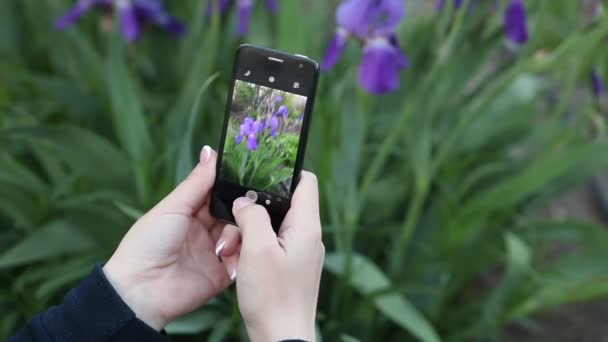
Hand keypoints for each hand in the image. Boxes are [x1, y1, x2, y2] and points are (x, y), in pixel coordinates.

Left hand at [103, 146, 239, 330]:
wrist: (141, 290)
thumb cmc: (148, 243)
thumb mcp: (173, 207)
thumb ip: (197, 182)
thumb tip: (211, 151)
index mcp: (192, 212)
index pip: (220, 194)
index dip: (235, 186)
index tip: (253, 177)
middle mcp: (207, 230)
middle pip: (235, 214)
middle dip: (242, 211)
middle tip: (248, 208)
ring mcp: (216, 252)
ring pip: (242, 235)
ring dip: (237, 235)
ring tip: (223, 243)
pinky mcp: (223, 274)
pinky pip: (242, 260)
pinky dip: (240, 256)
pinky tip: (228, 256)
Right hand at [231, 172, 324, 341]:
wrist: (282, 339)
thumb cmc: (272, 297)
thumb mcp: (256, 249)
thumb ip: (251, 216)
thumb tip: (244, 201)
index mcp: (306, 226)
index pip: (305, 181)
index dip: (284, 171)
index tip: (258, 172)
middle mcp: (309, 236)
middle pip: (285, 202)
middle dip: (257, 205)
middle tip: (236, 216)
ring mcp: (301, 252)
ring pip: (275, 224)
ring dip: (252, 228)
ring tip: (234, 244)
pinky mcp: (292, 267)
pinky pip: (273, 244)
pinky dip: (255, 245)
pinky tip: (240, 258)